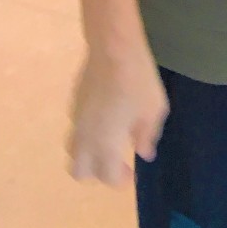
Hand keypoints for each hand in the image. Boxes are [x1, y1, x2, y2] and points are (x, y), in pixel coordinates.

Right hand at [68, 45, 168, 186]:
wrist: (114, 47)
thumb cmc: (138, 80)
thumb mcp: (153, 110)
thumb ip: (147, 135)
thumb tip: (143, 152)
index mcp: (105, 144)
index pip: (107, 176)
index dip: (120, 180)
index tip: (132, 173)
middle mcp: (85, 137)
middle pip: (79, 171)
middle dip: (96, 173)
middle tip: (115, 162)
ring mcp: (76, 119)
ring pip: (73, 150)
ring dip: (88, 154)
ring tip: (107, 142)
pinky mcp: (74, 102)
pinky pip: (76, 128)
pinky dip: (86, 133)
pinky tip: (104, 119)